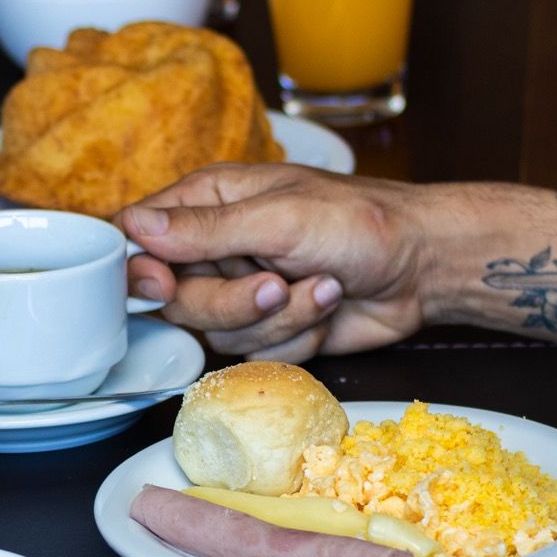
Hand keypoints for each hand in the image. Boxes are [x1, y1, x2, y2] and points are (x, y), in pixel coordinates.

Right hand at [117, 164, 444, 361]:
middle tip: (275, 283)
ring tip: (320, 285)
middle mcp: (215, 248)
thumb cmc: (362, 221)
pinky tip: (325, 305)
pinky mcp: (268, 328)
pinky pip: (255, 353)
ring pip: (217, 333)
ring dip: (278, 318)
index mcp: (207, 202)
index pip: (136, 238)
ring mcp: (240, 291)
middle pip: (174, 301)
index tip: (163, 286)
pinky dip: (296, 335)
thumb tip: (134, 224)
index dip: (140, 271)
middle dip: (231, 302)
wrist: (423, 267)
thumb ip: (204, 229)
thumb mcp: (279, 218)